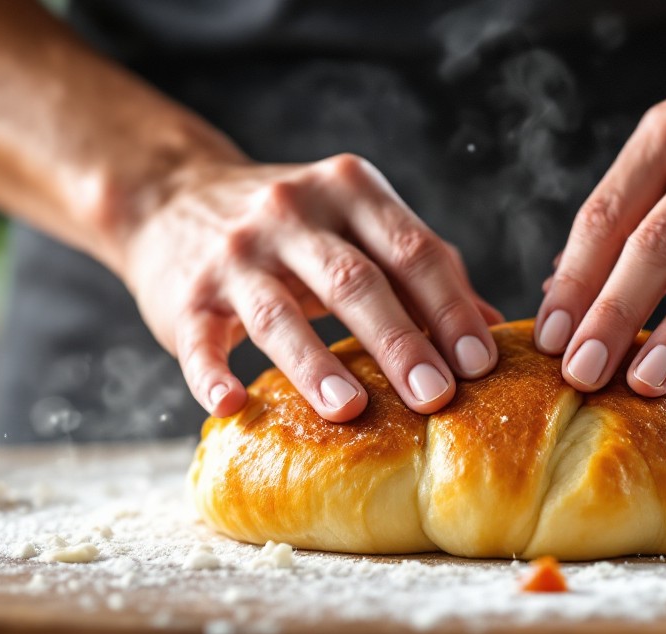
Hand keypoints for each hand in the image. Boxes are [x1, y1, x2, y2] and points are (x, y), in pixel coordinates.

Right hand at [122, 154, 503, 421]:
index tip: (482, 362)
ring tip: (353, 411)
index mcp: (349, 190)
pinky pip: (200, 342)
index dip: (450, 307)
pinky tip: (233, 407)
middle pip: (356, 281)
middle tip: (437, 396)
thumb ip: (421, 267)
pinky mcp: (185, 296)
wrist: (172, 197)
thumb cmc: (292, 228)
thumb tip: (493, 327)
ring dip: (317, 366)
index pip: (412, 249)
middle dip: (401, 341)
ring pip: (281, 313)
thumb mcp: (357, 225)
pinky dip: (212, 375)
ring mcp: (234, 253)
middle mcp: (290, 211)